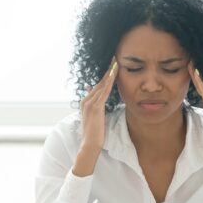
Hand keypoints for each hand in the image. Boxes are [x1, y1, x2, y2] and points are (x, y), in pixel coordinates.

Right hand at [73, 58, 118, 176]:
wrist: (90, 145)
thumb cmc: (95, 134)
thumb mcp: (95, 119)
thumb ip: (97, 109)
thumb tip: (98, 104)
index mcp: (86, 102)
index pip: (97, 85)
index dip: (105, 75)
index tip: (112, 65)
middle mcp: (86, 100)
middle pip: (99, 82)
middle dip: (107, 70)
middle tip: (114, 57)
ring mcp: (90, 103)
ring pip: (102, 84)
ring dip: (109, 72)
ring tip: (116, 61)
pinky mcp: (95, 107)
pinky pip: (104, 91)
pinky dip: (109, 81)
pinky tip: (114, 73)